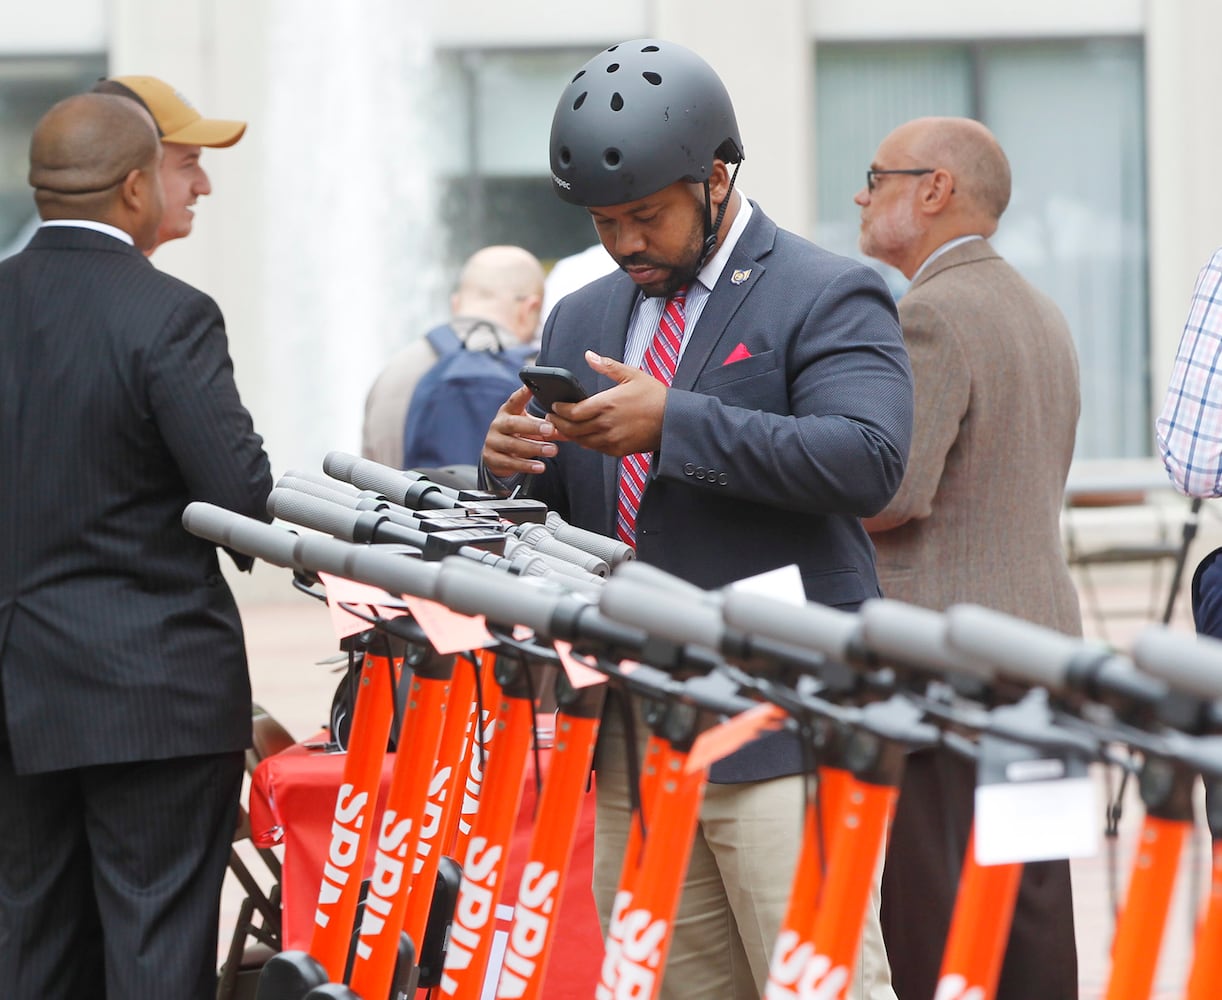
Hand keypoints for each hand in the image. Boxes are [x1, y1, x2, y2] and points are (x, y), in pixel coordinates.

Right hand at [481, 385, 561, 476]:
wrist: (497, 457)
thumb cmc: (519, 436)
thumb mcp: (532, 430)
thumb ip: (549, 429)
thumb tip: (571, 431)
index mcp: (508, 412)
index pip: (515, 400)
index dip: (522, 393)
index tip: (532, 387)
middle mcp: (498, 424)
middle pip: (513, 423)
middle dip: (533, 426)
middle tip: (550, 429)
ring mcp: (493, 442)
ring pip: (512, 444)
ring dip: (534, 448)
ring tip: (552, 450)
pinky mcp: (492, 459)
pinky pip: (510, 462)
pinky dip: (526, 465)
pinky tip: (540, 466)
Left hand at [546, 350, 667, 456]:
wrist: (674, 421)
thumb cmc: (654, 396)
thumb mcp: (632, 375)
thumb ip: (608, 366)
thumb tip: (589, 355)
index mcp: (607, 403)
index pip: (573, 411)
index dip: (560, 410)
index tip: (554, 406)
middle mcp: (606, 424)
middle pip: (573, 428)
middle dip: (559, 423)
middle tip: (551, 419)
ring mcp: (612, 439)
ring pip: (582, 441)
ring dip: (570, 435)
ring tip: (563, 427)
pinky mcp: (619, 450)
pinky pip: (595, 448)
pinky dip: (586, 442)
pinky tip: (582, 436)